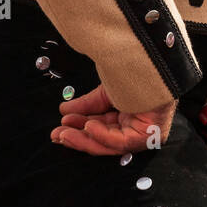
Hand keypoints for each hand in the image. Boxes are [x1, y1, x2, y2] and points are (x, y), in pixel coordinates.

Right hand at [50, 82, 176, 155]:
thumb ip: (87, 105)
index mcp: (130, 116)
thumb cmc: (133, 74)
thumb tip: (63, 111)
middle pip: (104, 139)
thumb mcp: (105, 92)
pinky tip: (88, 125)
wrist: (149, 62)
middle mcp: (138, 127)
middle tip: (57, 136)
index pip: (103, 128)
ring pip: (110, 144)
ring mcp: (144, 133)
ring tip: (64, 133)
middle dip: (79, 138)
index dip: (80, 129)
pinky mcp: (148, 135)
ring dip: (84, 139)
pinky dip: (102, 135)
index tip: (60, 127)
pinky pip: (121, 141)